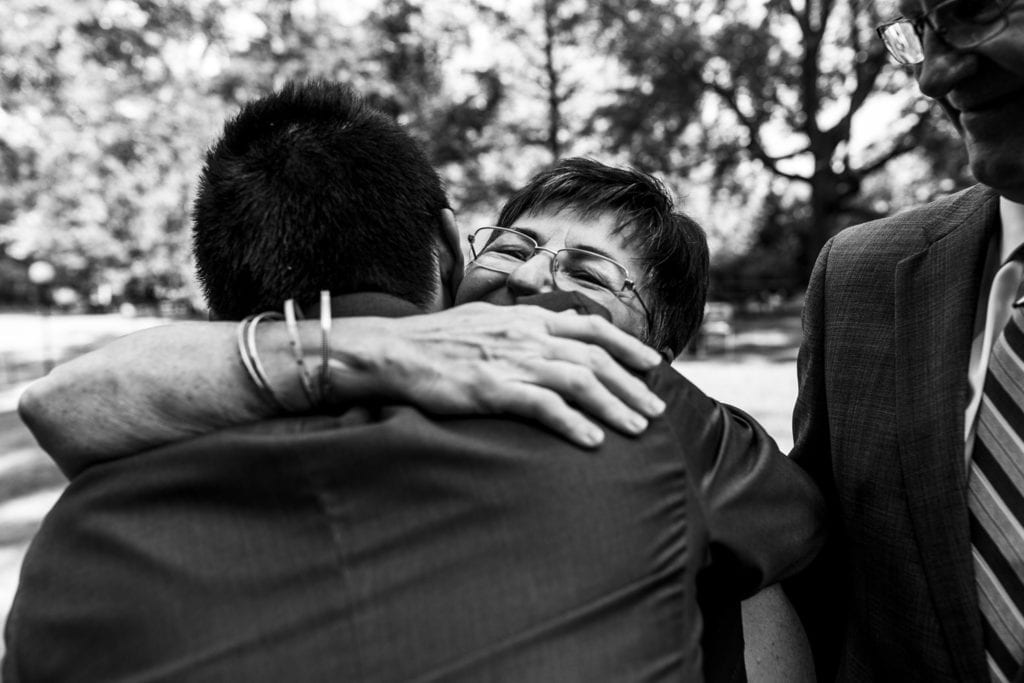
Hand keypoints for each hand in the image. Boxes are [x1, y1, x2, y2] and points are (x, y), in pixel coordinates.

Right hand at [331, 302, 665, 447]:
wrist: (396, 350)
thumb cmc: (440, 340)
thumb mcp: (487, 319)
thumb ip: (522, 325)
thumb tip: (550, 332)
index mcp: (528, 318)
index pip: (591, 328)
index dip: (627, 345)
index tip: (653, 364)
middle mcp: (528, 336)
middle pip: (594, 359)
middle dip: (631, 385)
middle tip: (657, 410)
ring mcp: (512, 361)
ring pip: (578, 382)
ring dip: (613, 406)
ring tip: (638, 429)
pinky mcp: (493, 389)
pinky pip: (543, 406)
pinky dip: (572, 423)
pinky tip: (593, 441)